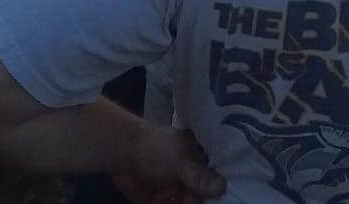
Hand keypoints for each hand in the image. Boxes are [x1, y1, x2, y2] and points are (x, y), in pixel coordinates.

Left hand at [111, 124, 225, 202]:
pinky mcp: (164, 202)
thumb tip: (222, 188)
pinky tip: (165, 203)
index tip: (227, 199)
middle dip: (207, 202)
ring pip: (191, 202)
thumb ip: (199, 176)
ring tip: (178, 201)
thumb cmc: (155, 149)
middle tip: (191, 200)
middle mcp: (194, 178)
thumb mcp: (180, 161)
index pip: (219, 179)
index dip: (222, 191)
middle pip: (207, 197)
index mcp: (202, 161)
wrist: (122, 154)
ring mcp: (180, 191)